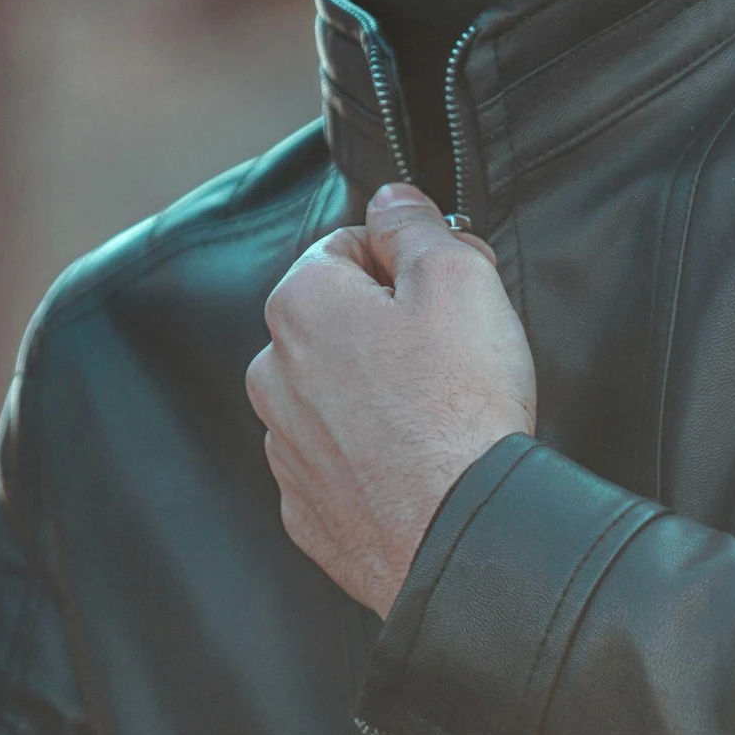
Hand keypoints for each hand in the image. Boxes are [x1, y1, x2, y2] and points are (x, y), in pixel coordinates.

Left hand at [246, 183, 536, 616]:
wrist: (459, 535)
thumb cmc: (459, 406)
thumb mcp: (458, 275)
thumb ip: (415, 224)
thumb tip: (392, 200)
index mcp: (302, 305)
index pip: (346, 247)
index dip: (406, 259)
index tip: (446, 285)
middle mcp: (275, 374)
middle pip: (338, 322)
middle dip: (390, 326)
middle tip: (454, 350)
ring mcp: (286, 448)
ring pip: (335, 393)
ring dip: (379, 392)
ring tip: (441, 412)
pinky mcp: (308, 509)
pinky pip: (339, 460)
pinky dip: (373, 456)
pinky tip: (420, 460)